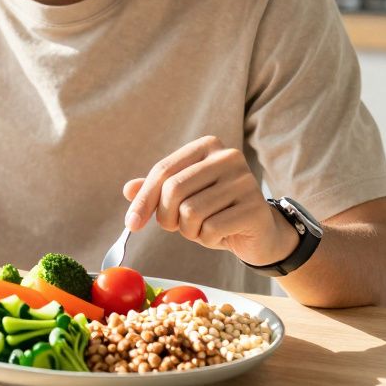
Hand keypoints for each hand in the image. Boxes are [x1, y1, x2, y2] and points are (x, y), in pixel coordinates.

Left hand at [123, 135, 298, 266]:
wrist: (257, 232)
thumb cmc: (214, 211)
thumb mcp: (182, 199)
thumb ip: (155, 190)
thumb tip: (128, 189)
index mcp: (207, 146)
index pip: (163, 171)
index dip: (143, 200)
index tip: (131, 224)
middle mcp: (228, 157)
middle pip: (173, 189)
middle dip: (166, 216)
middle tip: (174, 227)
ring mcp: (244, 180)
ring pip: (191, 211)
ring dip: (188, 230)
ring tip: (202, 228)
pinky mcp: (255, 207)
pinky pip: (211, 228)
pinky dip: (207, 239)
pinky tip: (220, 234)